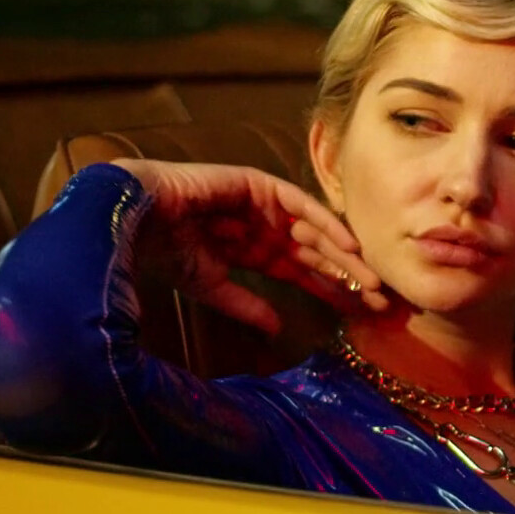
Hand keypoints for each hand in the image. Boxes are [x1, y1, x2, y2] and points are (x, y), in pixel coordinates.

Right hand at [111, 159, 387, 333]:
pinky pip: (297, 204)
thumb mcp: (211, 288)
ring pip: (312, 231)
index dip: (331, 290)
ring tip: (372, 279)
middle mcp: (263, 226)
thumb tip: (278, 329)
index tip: (362, 311)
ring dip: (343, 254)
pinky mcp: (256, 184)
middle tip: (382, 300)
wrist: (131, 221)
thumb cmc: (161, 252)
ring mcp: (261, 203)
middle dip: (348, 276)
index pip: (302, 271)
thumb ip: (246, 305)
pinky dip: (323, 223)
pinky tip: (346, 245)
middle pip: (316, 253)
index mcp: (253, 250)